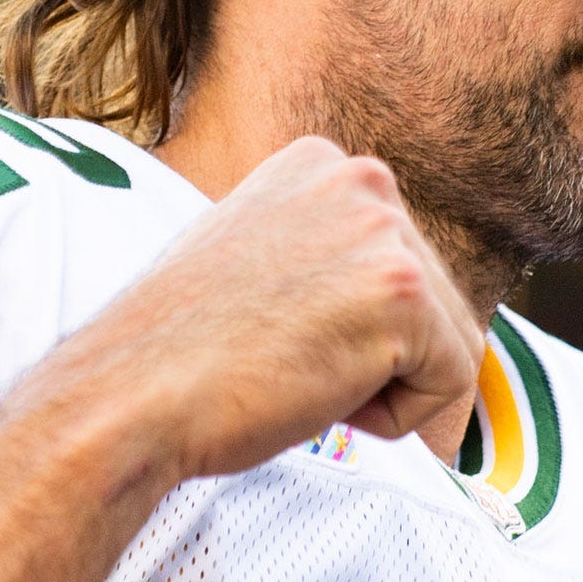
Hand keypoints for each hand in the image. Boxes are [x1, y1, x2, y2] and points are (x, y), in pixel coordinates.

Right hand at [45, 136, 483, 479]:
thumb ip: (321, 252)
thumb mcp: (255, 258)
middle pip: (435, 299)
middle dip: (375, 354)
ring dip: (386, 385)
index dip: (347, 325)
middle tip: (285, 361)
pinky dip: (399, 418)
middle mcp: (361, 178)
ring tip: (301, 374)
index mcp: (320, 163)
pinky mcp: (402, 293)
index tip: (274, 332)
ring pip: (449, 341)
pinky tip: (322, 396)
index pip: (396, 261)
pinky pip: (451, 381)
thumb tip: (374, 295)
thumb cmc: (179, 350)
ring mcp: (384, 230)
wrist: (132, 391)